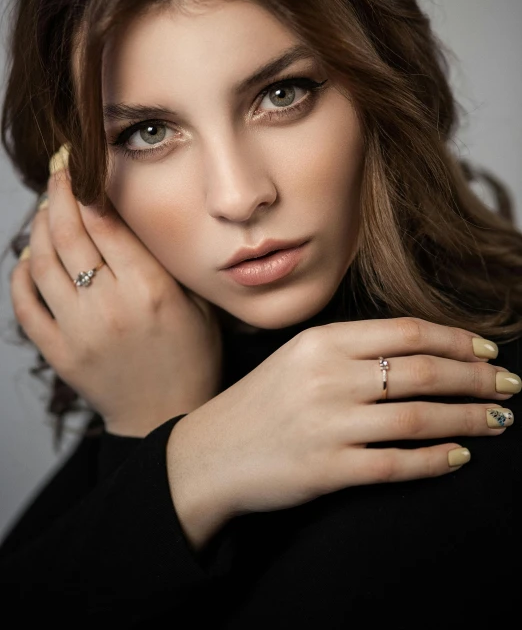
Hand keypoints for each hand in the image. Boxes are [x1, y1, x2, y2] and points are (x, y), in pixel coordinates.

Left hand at [10, 152, 222, 436]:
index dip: (88, 188)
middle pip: (70, 234)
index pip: (106, 224)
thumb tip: (129, 218)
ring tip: (47, 207)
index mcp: (150, 291)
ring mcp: (78, 331)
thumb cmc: (191, 357)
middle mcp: (110, 306)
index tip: (79, 164)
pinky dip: (22, 274)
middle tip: (57, 171)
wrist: (167, 418)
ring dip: (40, 227)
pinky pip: (25, 305)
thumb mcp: (196, 304)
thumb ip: (165, 263)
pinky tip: (30, 257)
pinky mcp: (58, 353)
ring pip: (42, 263)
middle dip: (60, 193)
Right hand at [167, 317, 518, 544]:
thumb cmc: (260, 403)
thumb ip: (351, 349)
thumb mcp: (298, 357)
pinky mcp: (328, 469)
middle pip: (424, 371)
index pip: (407, 332)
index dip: (456, 340)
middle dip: (477, 379)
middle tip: (509, 385)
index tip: (486, 351)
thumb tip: (423, 351)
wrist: (211, 453)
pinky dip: (436, 459)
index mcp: (322, 341)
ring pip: (420, 417)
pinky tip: (459, 457)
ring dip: (470, 419)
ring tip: (497, 421)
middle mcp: (328, 377)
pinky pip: (398, 463)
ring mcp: (329, 424)